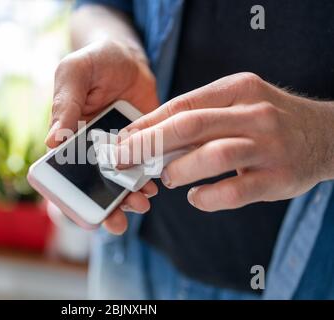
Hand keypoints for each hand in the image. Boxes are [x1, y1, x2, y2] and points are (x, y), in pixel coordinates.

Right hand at [46, 40, 159, 233]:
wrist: (129, 56)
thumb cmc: (95, 61)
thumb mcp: (74, 73)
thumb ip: (65, 104)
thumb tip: (52, 141)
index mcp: (69, 138)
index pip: (65, 175)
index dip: (71, 199)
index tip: (83, 214)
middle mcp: (93, 150)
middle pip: (95, 187)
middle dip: (106, 208)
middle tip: (117, 223)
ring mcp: (120, 149)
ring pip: (122, 182)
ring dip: (129, 198)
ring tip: (141, 204)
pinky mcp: (143, 144)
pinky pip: (145, 167)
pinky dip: (148, 180)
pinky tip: (153, 186)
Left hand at [118, 72, 333, 211]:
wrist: (325, 136)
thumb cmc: (269, 119)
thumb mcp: (238, 102)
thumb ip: (201, 115)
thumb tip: (151, 138)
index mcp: (238, 89)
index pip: (183, 104)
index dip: (147, 123)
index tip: (123, 139)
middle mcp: (254, 114)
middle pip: (192, 125)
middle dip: (150, 144)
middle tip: (124, 159)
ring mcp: (268, 146)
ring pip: (215, 155)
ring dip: (181, 169)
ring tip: (166, 178)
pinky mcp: (277, 178)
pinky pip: (235, 190)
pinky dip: (208, 197)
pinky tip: (195, 197)